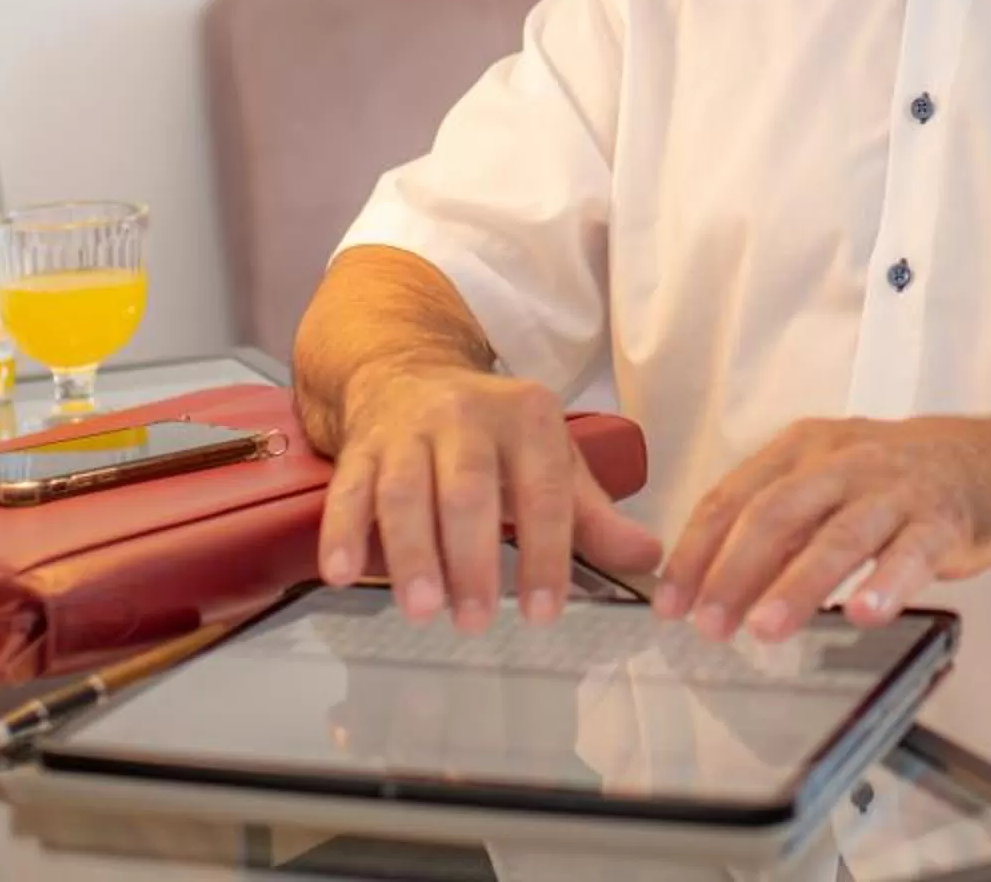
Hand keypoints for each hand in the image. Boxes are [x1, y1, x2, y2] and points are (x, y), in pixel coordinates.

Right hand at [316, 362, 661, 632]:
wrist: (410, 371)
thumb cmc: (494, 433)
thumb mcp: (552, 459)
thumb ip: (593, 516)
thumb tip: (649, 558)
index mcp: (527, 417)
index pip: (542, 491)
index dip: (545, 553)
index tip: (544, 614)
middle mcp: (465, 415)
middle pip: (468, 489)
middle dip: (472, 557)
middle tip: (476, 620)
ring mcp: (408, 430)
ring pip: (405, 490)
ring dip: (411, 553)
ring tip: (422, 609)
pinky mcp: (361, 447)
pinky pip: (348, 488)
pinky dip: (342, 530)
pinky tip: (341, 572)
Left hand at [653, 415, 990, 642]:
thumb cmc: (896, 479)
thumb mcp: (828, 482)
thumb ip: (778, 526)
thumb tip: (713, 581)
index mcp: (805, 449)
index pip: (735, 496)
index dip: (698, 551)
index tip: (671, 601)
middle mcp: (846, 462)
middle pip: (778, 513)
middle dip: (735, 571)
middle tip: (708, 624)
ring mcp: (896, 490)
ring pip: (840, 535)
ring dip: (799, 584)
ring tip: (767, 629)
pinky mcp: (942, 521)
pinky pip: (911, 554)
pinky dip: (886, 584)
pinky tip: (865, 614)